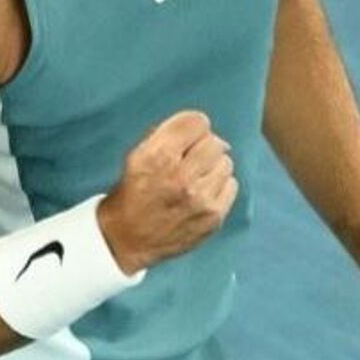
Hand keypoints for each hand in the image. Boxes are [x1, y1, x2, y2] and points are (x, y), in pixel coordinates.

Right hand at [97, 110, 238, 273]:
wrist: (127, 238)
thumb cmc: (133, 192)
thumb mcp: (138, 154)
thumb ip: (168, 134)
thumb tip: (205, 129)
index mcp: (158, 156)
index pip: (197, 122)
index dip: (192, 129)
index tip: (186, 140)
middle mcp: (181, 177)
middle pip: (215, 142)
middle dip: (203, 149)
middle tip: (190, 162)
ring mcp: (200, 199)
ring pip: (226, 163)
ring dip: (212, 168)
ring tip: (195, 180)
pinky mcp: (213, 217)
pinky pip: (231, 185)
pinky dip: (219, 187)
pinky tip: (202, 195)